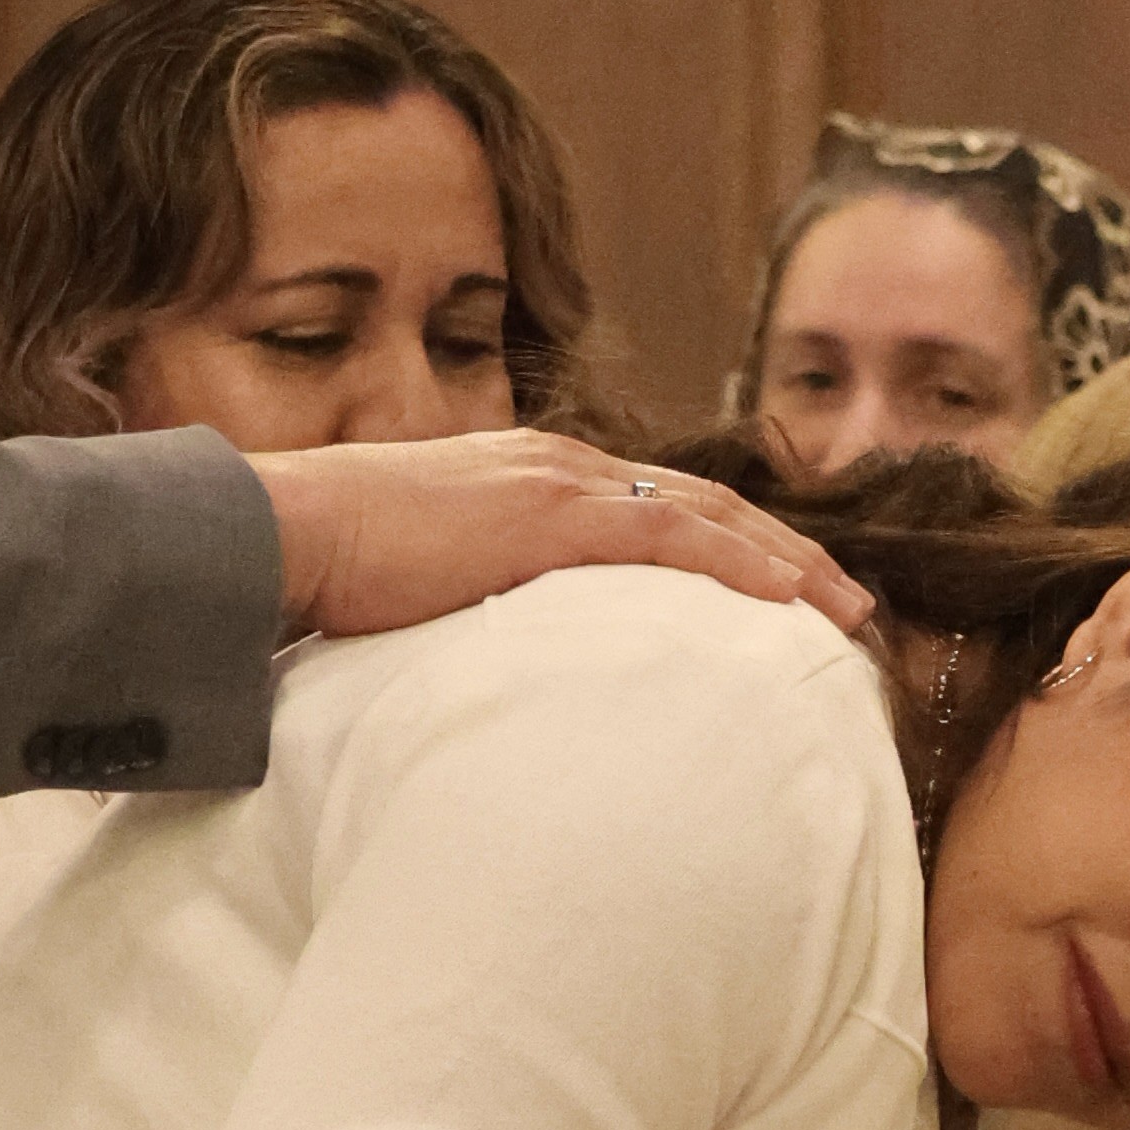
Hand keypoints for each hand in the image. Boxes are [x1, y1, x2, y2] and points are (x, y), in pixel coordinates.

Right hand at [254, 432, 875, 650]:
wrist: (280, 533)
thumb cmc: (331, 567)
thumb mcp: (427, 579)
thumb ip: (482, 601)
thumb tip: (506, 662)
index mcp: (537, 478)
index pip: (661, 508)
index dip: (734, 548)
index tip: (786, 594)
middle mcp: (563, 466)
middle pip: (708, 504)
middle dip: (786, 554)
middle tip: (849, 608)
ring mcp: (560, 485)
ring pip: (710, 516)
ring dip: (787, 564)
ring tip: (845, 613)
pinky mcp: (550, 517)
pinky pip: (672, 537)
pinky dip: (738, 565)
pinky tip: (787, 602)